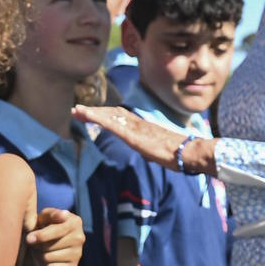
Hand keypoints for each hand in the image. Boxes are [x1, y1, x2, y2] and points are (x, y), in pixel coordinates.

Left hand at [27, 206, 85, 265]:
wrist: (46, 243)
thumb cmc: (44, 225)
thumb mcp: (45, 216)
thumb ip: (51, 214)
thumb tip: (63, 216)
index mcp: (75, 222)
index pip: (57, 231)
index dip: (40, 235)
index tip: (29, 239)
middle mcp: (80, 238)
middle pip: (50, 246)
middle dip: (37, 245)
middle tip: (34, 243)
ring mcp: (78, 254)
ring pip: (48, 258)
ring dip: (38, 255)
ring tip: (38, 250)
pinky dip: (42, 265)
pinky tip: (43, 259)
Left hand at [73, 104, 191, 169]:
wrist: (188, 152)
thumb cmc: (179, 155)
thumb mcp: (160, 151)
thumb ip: (153, 148)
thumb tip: (152, 152)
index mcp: (144, 127)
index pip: (121, 116)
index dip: (106, 114)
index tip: (92, 114)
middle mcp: (137, 123)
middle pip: (112, 113)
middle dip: (94, 112)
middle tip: (77, 110)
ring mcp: (134, 127)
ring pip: (109, 116)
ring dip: (91, 113)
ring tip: (76, 111)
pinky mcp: (132, 135)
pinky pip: (111, 124)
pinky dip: (97, 118)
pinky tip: (86, 116)